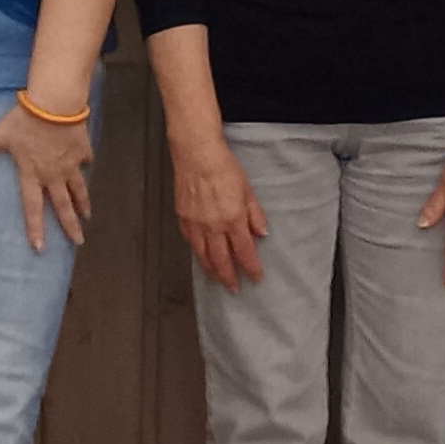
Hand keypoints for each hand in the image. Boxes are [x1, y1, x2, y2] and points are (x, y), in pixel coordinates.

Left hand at [0, 94, 91, 250]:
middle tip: (78, 242)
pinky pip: (86, 160)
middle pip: (63, 206)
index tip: (40, 248)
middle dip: (70, 226)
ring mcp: (70, 164)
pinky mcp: (82, 150)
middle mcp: (53, 175)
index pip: (32, 207)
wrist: (55, 104)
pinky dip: (86, 164)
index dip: (35, 228)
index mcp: (32, 174)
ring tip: (87, 216)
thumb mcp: (0, 134)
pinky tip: (87, 166)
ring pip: (79, 189)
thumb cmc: (25, 120)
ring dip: (83, 204)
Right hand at [170, 125, 267, 289]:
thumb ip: (255, 214)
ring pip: (203, 256)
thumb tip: (261, 233)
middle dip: (229, 277)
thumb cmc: (224, 168)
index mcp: (233, 219)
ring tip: (217, 279)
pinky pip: (190, 242)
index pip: (244, 252)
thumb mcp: (247, 190)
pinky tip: (201, 256)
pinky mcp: (182, 218)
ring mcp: (195, 224)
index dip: (251, 268)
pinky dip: (197, 253)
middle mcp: (213, 227)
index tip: (256, 278)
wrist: (197, 155)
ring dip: (211, 270)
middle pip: (221, 260)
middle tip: (234, 288)